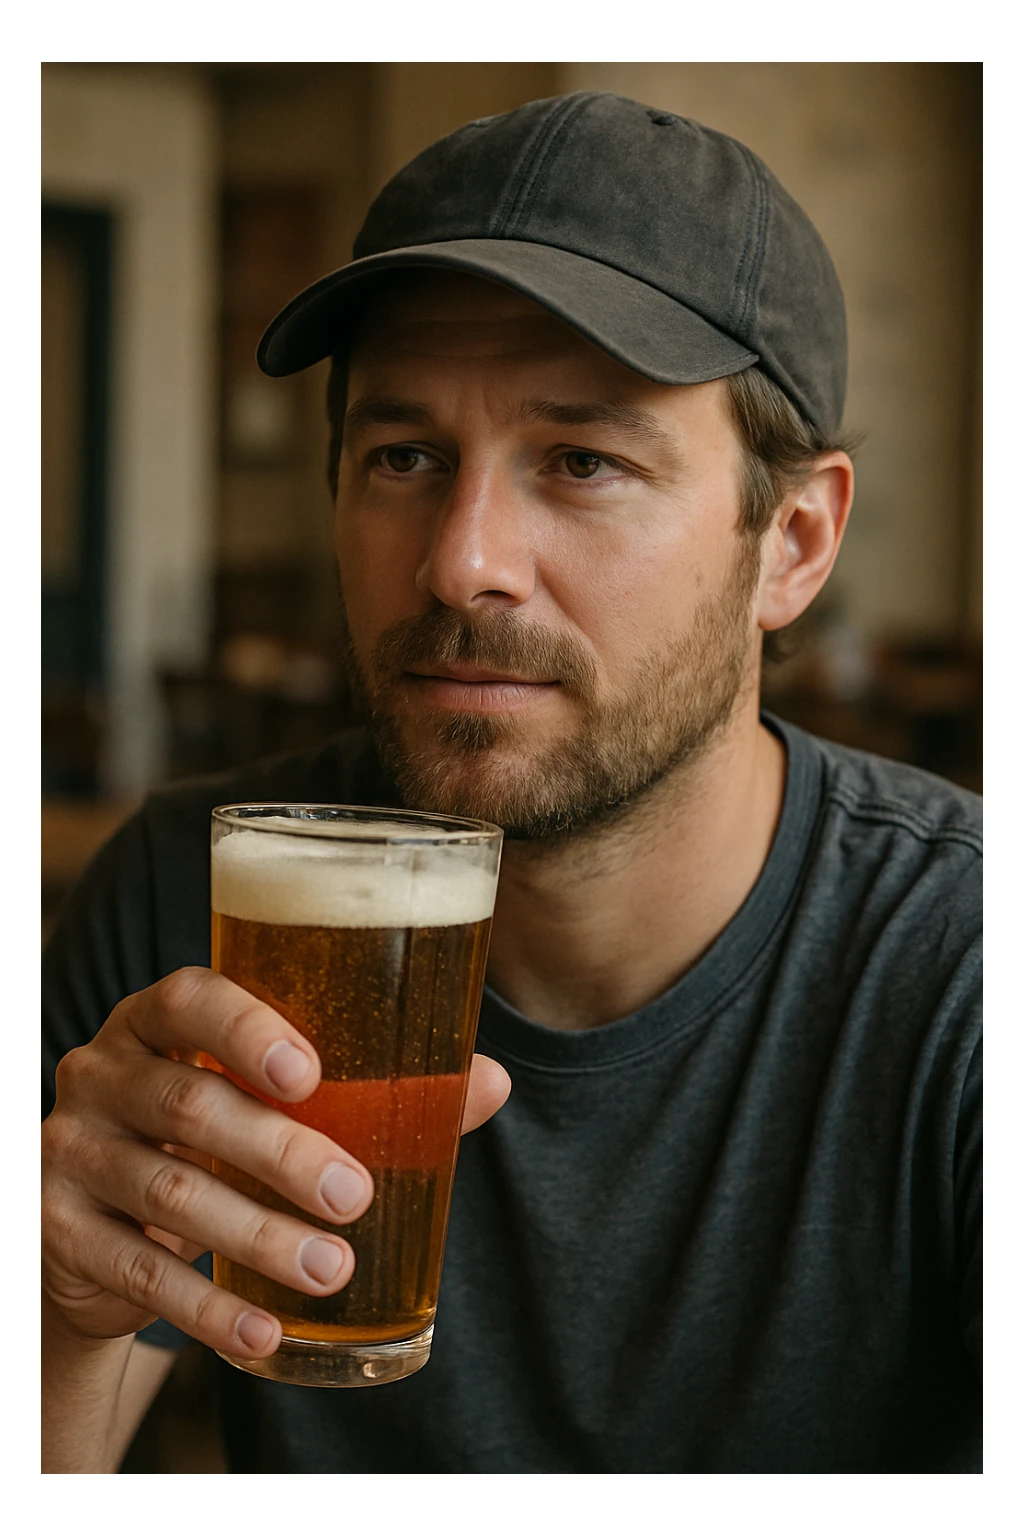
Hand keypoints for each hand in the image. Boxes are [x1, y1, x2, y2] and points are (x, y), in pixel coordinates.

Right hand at [42, 967, 510, 1360]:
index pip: (191, 998)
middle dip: (279, 1154)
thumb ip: (368, 1088)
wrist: (100, 1218)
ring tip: (331, 1271)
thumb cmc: (212, 1132)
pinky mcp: (58, 1229)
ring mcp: (71, 1149)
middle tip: (355, 1195)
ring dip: (257, 1238)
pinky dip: (206, 1310)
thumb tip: (489, 1082)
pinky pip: (137, 1271)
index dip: (247, 1028)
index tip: (310, 1073)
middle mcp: (103, 1071)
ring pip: (168, 1192)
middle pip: (188, 1103)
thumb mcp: (267, 1102)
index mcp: (158, 1018)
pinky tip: (264, 1334)